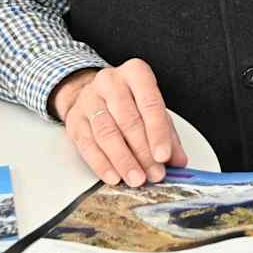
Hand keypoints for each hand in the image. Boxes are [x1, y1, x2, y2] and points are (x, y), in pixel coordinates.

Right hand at [53, 58, 187, 187]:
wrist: (92, 93)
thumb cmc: (128, 101)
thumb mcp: (152, 109)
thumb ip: (168, 134)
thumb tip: (178, 160)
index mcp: (135, 73)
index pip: (149, 103)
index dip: (158, 132)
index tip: (164, 156)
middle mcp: (110, 82)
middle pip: (128, 120)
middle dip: (143, 152)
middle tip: (154, 174)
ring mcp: (89, 99)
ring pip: (107, 133)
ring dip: (124, 160)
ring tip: (136, 179)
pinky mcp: (75, 119)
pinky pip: (88, 145)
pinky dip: (102, 164)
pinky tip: (114, 176)